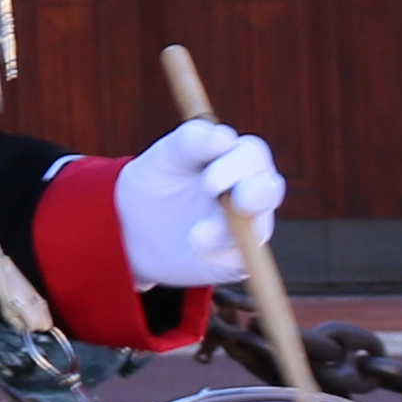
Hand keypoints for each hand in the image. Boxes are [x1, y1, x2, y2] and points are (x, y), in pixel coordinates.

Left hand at [115, 116, 287, 290]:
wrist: (133, 228)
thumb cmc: (156, 181)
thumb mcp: (165, 157)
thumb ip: (191, 141)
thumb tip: (223, 138)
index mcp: (234, 159)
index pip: (252, 154)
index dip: (236, 166)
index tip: (209, 181)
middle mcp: (249, 192)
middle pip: (268, 190)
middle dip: (256, 195)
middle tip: (237, 203)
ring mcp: (247, 228)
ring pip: (257, 230)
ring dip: (226, 234)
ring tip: (194, 238)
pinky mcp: (236, 260)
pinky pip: (241, 263)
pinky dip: (222, 261)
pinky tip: (198, 255)